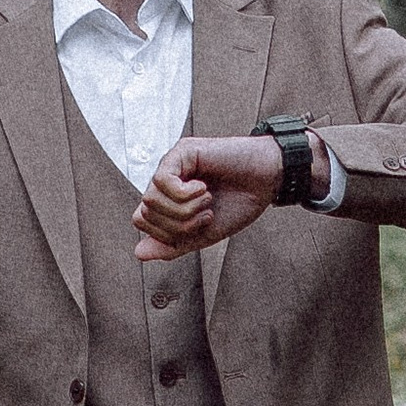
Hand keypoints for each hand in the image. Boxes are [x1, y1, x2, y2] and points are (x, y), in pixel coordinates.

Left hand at [132, 130, 322, 261]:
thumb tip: (139, 253)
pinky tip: (204, 188)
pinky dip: (185, 194)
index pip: (142, 222)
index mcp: (168, 200)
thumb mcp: (203, 234)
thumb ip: (171, 245)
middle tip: (206, 215)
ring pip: (150, 199)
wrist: (267, 181)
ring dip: (184, 209)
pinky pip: (162, 181)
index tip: (199, 228)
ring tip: (208, 201)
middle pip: (144, 214)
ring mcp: (172, 165)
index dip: (166, 235)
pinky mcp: (181, 152)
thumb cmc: (240, 203)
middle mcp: (165, 181)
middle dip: (177, 225)